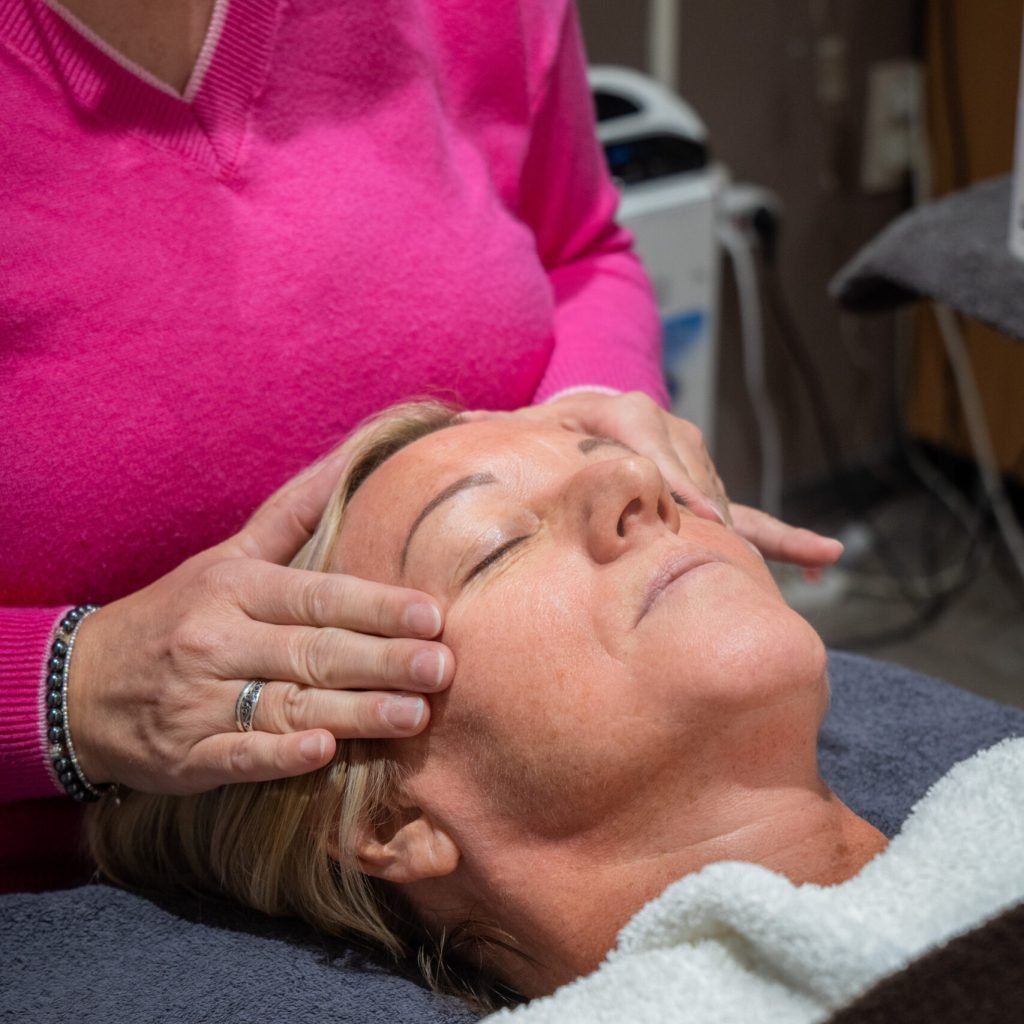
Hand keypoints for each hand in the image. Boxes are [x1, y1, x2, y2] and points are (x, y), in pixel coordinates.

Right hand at [68, 448, 454, 794]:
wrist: (80, 683)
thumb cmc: (176, 612)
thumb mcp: (227, 556)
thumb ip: (292, 516)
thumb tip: (351, 462)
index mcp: (234, 588)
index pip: (318, 596)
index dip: (377, 606)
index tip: (432, 615)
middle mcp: (217, 640)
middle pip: (313, 651)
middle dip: (382, 660)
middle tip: (441, 667)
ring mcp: (198, 701)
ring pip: (288, 705)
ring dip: (353, 712)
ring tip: (413, 715)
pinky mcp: (186, 755)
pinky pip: (238, 755)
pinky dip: (279, 756)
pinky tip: (324, 752)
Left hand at [469, 391, 842, 567]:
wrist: (583, 421)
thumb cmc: (550, 430)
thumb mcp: (529, 424)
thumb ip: (503, 428)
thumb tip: (465, 420)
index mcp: (625, 416)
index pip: (654, 445)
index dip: (673, 480)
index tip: (694, 516)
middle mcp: (669, 436)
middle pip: (694, 477)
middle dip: (701, 513)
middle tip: (714, 550)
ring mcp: (694, 466)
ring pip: (720, 501)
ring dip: (738, 533)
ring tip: (765, 570)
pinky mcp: (708, 494)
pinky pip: (752, 520)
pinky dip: (786, 539)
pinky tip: (824, 557)